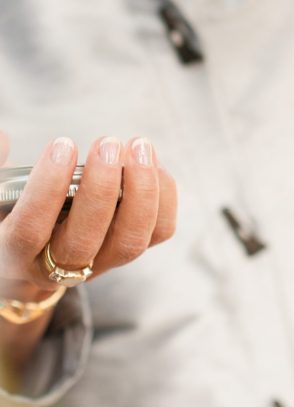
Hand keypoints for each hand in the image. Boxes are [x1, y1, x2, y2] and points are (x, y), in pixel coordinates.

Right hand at [0, 135, 176, 301]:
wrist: (35, 252)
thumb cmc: (14, 211)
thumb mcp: (1, 194)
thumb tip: (3, 138)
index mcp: (15, 253)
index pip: (30, 231)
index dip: (47, 189)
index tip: (63, 145)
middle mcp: (57, 267)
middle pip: (83, 241)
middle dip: (101, 188)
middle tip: (106, 142)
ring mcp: (98, 262)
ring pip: (129, 242)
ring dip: (140, 190)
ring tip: (138, 146)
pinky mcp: (127, 250)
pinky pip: (158, 232)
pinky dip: (163, 195)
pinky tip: (152, 162)